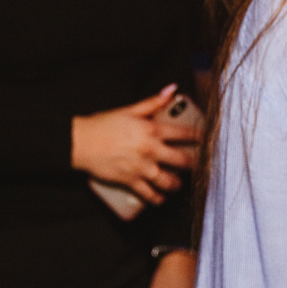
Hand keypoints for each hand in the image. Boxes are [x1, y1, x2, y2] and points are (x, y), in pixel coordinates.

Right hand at [72, 86, 197, 204]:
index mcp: (152, 130)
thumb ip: (153, 102)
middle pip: (182, 160)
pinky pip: (149, 194)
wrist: (80, 143)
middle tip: (199, 166)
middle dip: (194, 164)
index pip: (184, 133)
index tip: (206, 139)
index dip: (199, 136)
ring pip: (169, 181)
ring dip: (177, 183)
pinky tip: (161, 198)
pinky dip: (158, 198)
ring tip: (178, 183)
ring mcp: (142, 168)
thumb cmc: (103, 124)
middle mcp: (151, 150)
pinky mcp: (131, 181)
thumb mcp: (129, 110)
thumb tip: (172, 89)